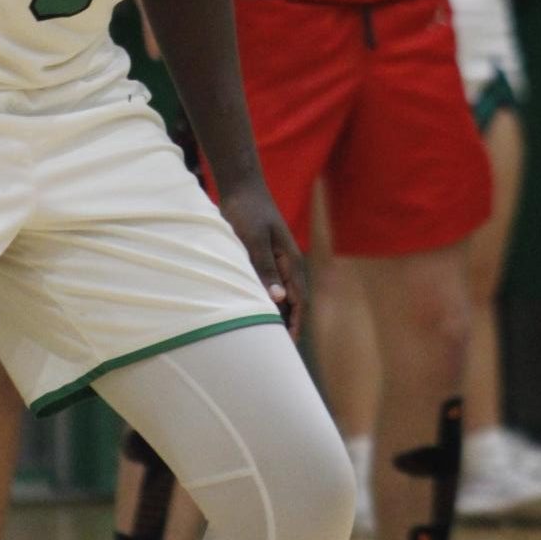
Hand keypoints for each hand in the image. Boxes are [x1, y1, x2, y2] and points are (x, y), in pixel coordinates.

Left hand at [218, 178, 306, 339]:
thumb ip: (265, 268)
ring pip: (278, 296)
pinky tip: (250, 313)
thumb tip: (278, 299)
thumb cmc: (248, 211)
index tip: (289, 346)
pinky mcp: (262, 260)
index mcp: (291, 262)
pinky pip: (266, 286)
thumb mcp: (254, 240)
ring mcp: (275, 263)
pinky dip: (262, 301)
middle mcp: (287, 266)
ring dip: (274, 315)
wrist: (241, 188)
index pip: (299, 301)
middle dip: (286, 326)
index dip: (295, 324)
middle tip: (275, 352)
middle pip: (291, 303)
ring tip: (262, 338)